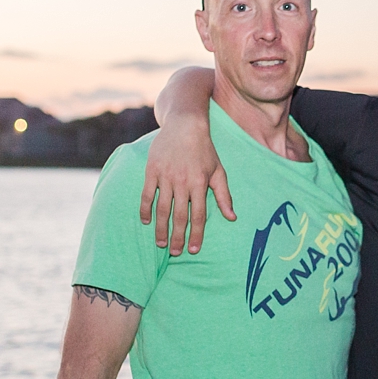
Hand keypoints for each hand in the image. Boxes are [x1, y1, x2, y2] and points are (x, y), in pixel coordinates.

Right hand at [141, 117, 235, 254]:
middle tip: (175, 252)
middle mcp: (182, 181)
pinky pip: (147, 194)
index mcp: (199, 183)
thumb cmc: (205, 150)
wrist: (185, 125)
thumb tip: (232, 217)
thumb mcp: (218, 171)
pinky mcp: (152, 170)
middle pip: (179, 215)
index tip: (193, 250)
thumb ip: (224, 195)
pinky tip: (145, 222)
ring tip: (160, 243)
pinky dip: (145, 209)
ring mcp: (166, 176)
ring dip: (160, 228)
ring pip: (162, 208)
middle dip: (177, 237)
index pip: (198, 215)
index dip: (196, 234)